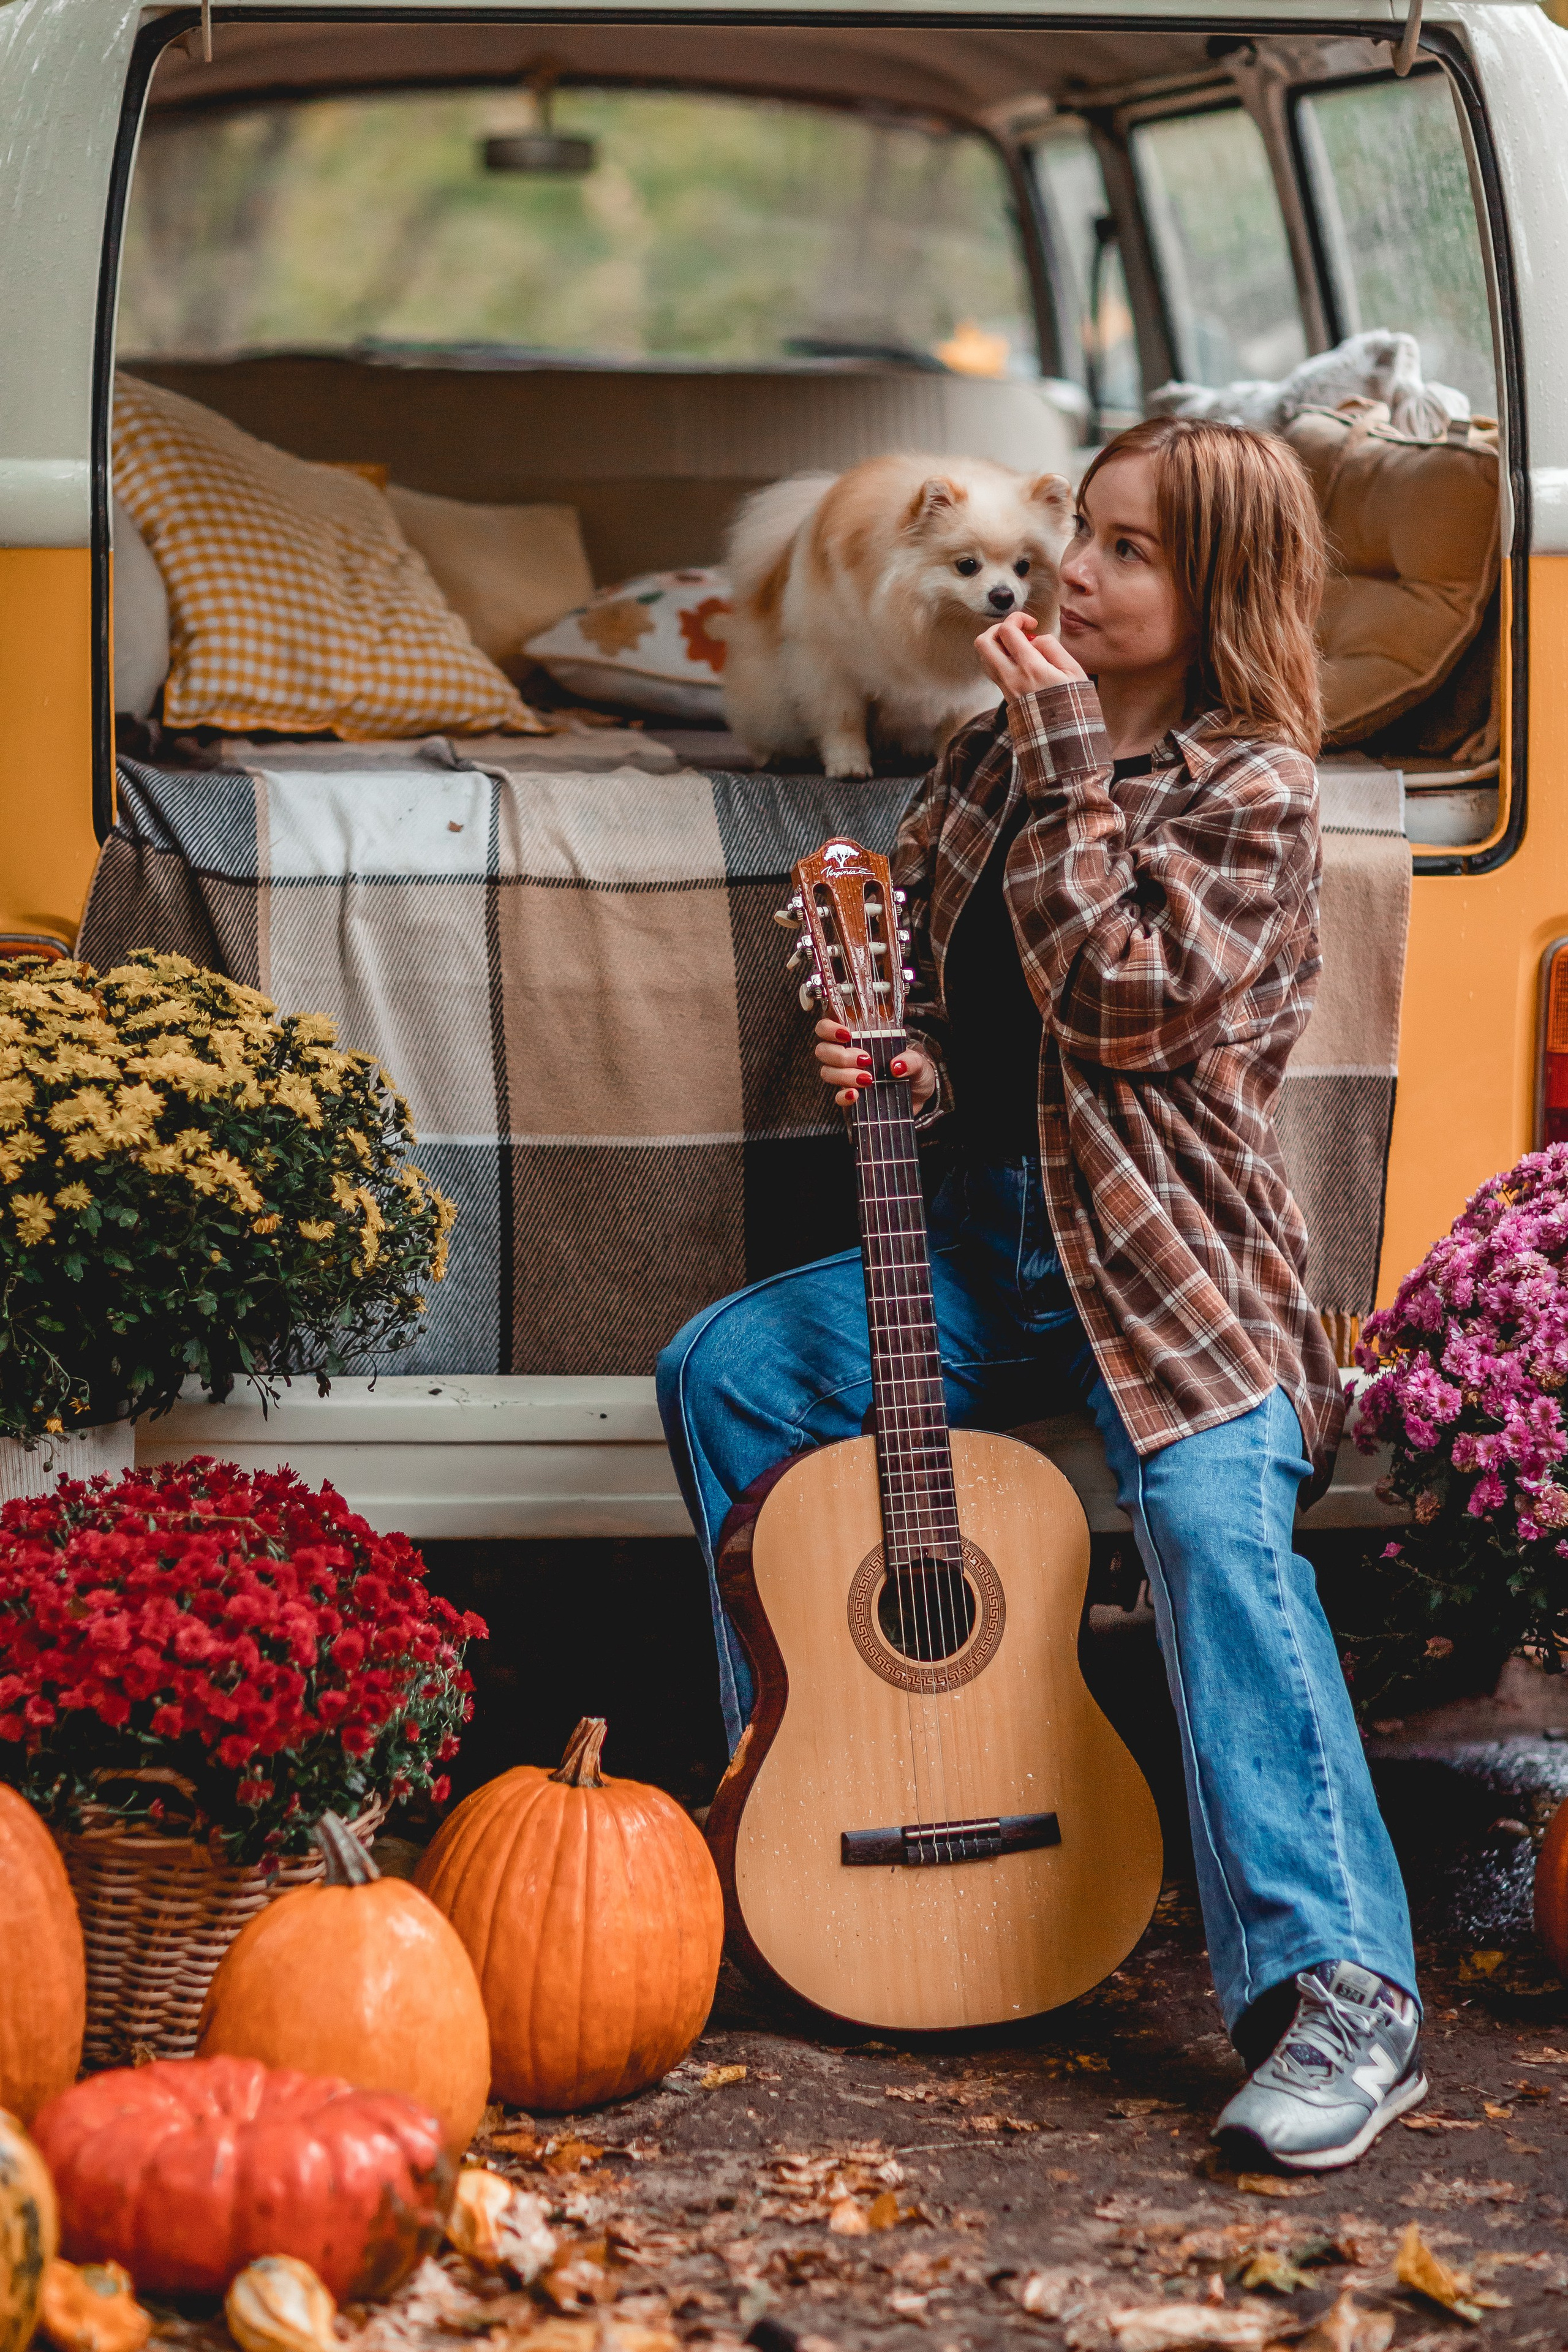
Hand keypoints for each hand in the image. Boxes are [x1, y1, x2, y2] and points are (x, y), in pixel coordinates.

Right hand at [815, 1019, 936, 1111]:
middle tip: (865, 1059)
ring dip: (844, 1075)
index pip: (827, 1027)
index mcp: (858, 1037)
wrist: (920, 1097)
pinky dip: (843, 1096)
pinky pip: (836, 1097)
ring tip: (868, 1079)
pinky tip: (855, 1095)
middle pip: (823, 1050)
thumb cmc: (914, 1071)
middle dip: (840, 1055)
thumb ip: (911, 1060)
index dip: (828, 1028)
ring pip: (827, 1072)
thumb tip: (896, 1066)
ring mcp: (846, 1077)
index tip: (845, 1034)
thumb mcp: (919, 1061)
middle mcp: (847, 1055)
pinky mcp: (851, 1098)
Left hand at [976, 612, 1087, 699]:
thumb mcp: (1073, 671)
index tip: (1031, 624)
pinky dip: (999, 657)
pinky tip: (1018, 660)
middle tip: (1016, 631)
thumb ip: (1052, 648)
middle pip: (983, 642)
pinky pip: (991, 669)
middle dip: (998, 629)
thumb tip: (1035, 639)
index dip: (1016, 619)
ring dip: (997, 644)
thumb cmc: (1072, 703)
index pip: (1007, 631)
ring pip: (983, 656)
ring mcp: (1004, 687)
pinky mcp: (1004, 694)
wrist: (1063, 736)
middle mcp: (1011, 677)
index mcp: (1030, 668)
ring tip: (1018, 646)